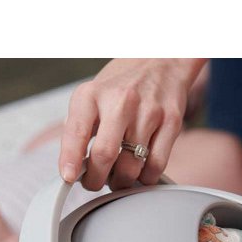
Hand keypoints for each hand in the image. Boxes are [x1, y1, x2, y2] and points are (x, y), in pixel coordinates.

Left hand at [59, 58, 205, 190]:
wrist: (162, 59)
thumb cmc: (122, 83)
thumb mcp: (91, 95)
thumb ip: (78, 127)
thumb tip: (72, 166)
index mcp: (92, 94)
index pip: (77, 132)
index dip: (71, 160)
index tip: (69, 178)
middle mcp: (120, 101)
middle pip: (104, 155)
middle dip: (96, 180)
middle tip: (94, 182)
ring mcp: (149, 112)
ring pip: (131, 166)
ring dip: (120, 181)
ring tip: (117, 176)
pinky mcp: (172, 122)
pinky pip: (156, 164)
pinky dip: (145, 177)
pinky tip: (139, 170)